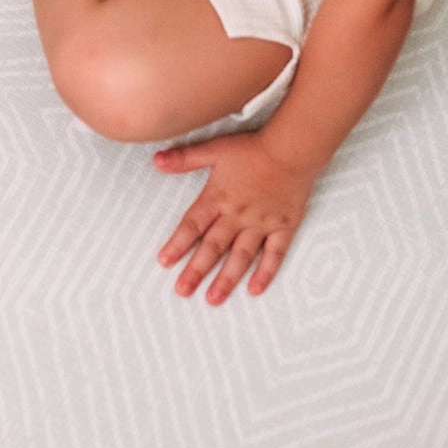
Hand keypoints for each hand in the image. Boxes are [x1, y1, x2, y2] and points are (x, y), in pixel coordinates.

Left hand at [153, 131, 318, 302]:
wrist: (290, 150)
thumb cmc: (251, 148)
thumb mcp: (214, 149)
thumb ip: (185, 158)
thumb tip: (156, 161)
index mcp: (218, 198)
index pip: (192, 226)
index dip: (177, 244)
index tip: (164, 262)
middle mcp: (237, 216)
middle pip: (213, 247)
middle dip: (196, 270)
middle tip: (182, 291)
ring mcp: (261, 225)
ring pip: (240, 257)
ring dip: (226, 279)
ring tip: (212, 299)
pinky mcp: (283, 228)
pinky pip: (274, 255)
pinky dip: (265, 273)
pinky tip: (255, 290)